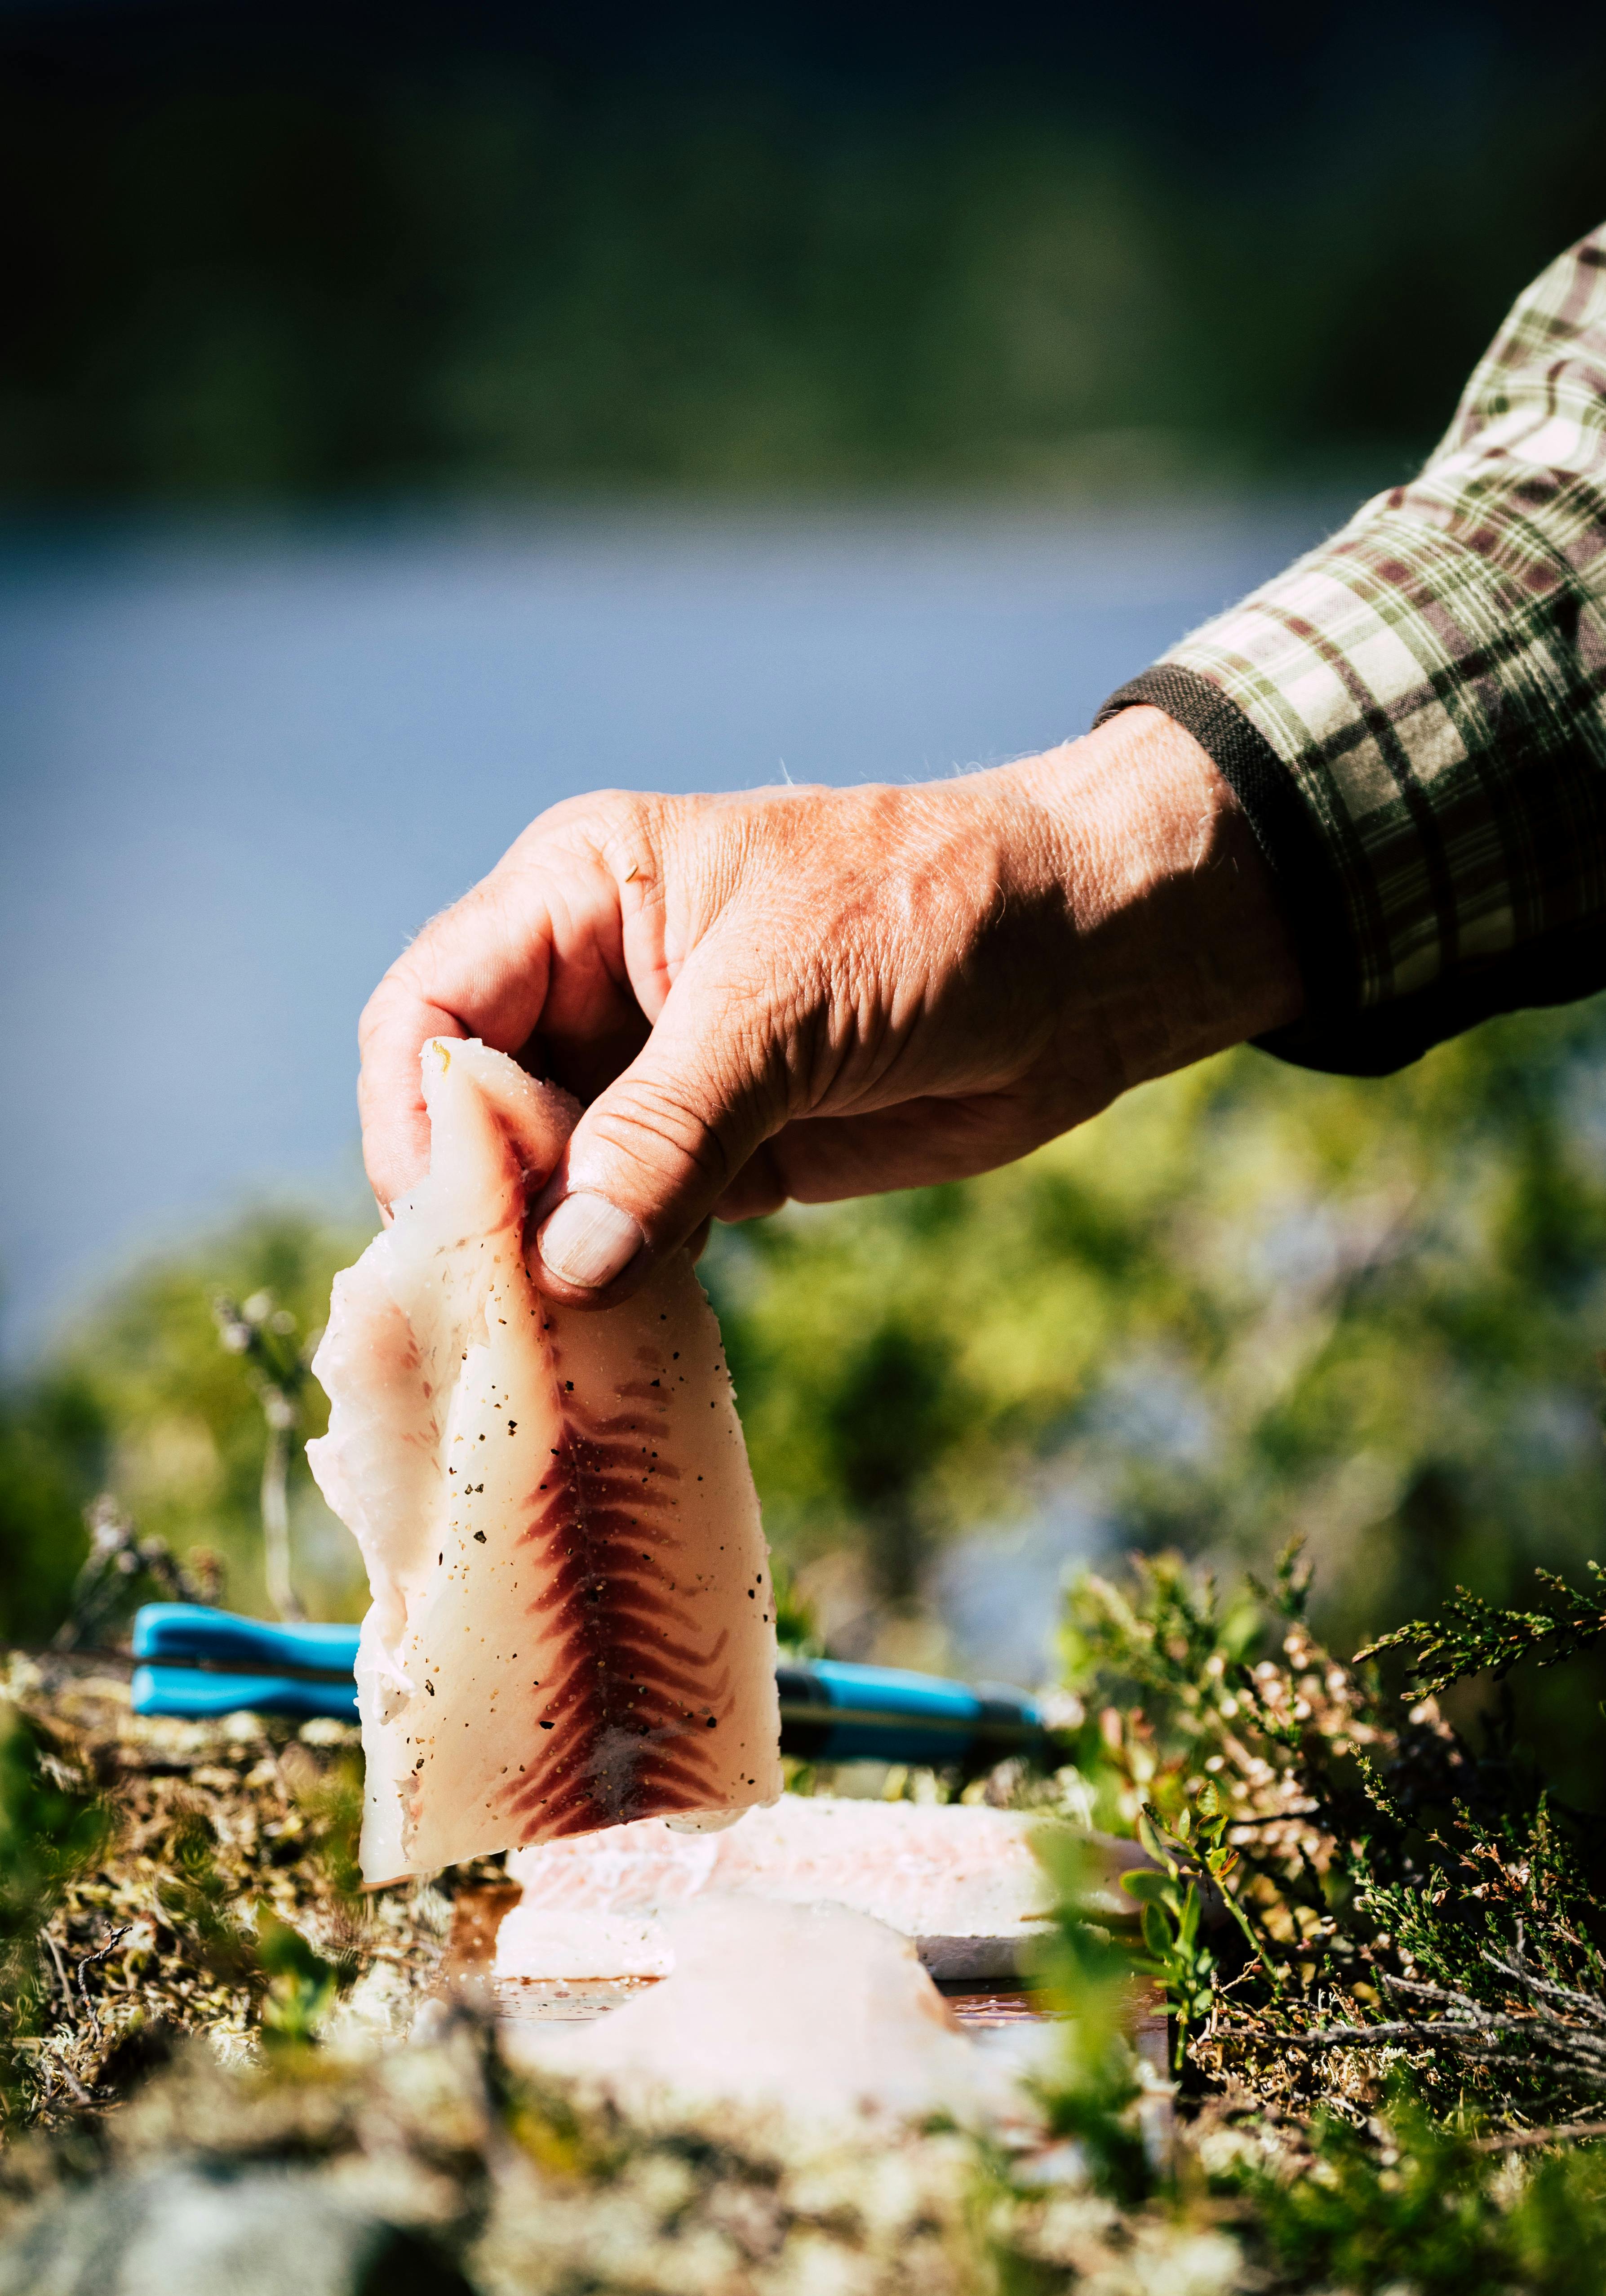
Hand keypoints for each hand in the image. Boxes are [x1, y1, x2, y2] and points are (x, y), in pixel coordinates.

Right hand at [357, 706, 1302, 1304]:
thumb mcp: (785, 1008)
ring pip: (546, 1180)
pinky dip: (617, 1282)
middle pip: (473, 1106)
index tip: (437, 1220)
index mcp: (579, 893)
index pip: (433, 1005)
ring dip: (544, 1260)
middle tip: (485, 1319)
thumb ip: (666, 1131)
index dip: (414, 1111)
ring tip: (541, 1350)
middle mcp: (595, 982)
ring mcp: (654, 1074)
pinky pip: (629, 1227)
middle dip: (473, 1205)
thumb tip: (561, 1263)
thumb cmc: (937, 917)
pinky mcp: (717, 1151)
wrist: (1089, 955)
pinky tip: (613, 1342)